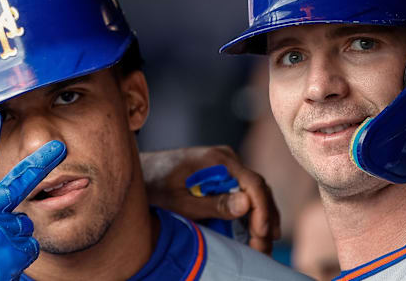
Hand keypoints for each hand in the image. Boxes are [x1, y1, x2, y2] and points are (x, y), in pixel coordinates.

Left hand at [141, 146, 279, 253]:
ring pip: (254, 190)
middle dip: (265, 218)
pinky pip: (244, 190)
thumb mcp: (181, 202)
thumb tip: (247, 203)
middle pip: (258, 188)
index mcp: (218, 160)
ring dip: (261, 216)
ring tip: (262, 244)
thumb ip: (214, 204)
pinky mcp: (221, 172)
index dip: (262, 210)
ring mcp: (225, 163)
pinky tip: (255, 229)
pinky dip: (251, 210)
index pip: (254, 183)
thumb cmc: (155, 186)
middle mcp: (226, 157)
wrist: (140, 171)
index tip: (261, 234)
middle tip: (263, 247)